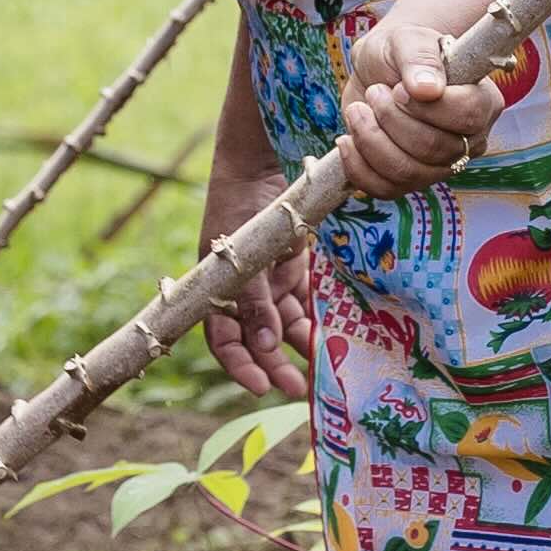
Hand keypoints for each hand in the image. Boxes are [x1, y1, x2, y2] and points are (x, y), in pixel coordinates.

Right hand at [197, 134, 317, 398]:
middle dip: (275, 365)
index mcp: (217, 290)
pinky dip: (315, 318)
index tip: (261, 386)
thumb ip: (255, 300)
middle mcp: (241, 291)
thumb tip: (264, 345)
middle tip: (299, 388)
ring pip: (284, 324)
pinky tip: (333, 335)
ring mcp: (267, 280)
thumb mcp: (245, 255)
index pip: (223, 339)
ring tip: (322, 369)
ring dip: (299, 346)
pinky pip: (304, 302)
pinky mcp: (291, 268)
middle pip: (257, 339)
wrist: (260, 161)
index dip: (240, 365)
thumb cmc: (243, 205)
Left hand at [340, 9, 509, 198]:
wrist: (377, 69)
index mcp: (483, 101)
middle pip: (434, 148)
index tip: (398, 88)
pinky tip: (347, 140)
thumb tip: (426, 90)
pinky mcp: (410, 179)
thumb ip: (419, 59)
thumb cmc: (400, 51)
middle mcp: (470, 140)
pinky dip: (358, 167)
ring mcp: (441, 165)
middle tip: (374, 92)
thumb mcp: (408, 40)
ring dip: (371, 140)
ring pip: (408, 173)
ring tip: (357, 110)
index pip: (468, 115)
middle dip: (391, 119)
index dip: (427, 106)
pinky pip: (385, 189)